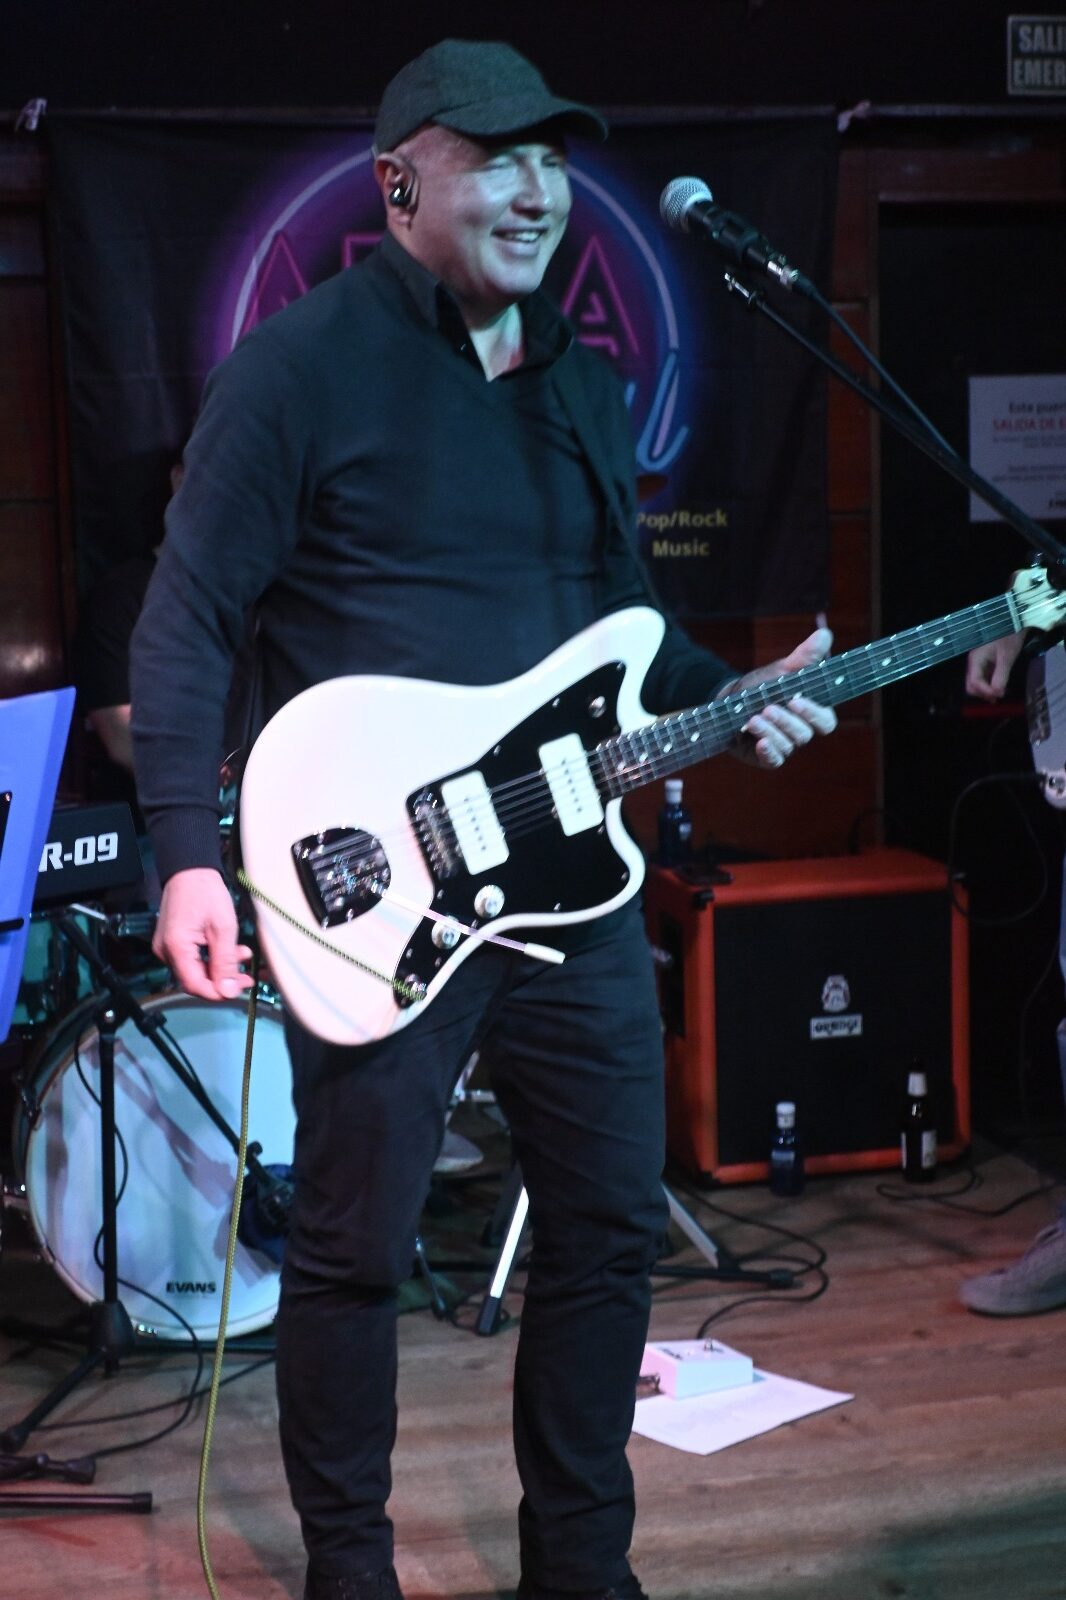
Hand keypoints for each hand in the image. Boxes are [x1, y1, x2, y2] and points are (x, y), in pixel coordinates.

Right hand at [153, 867, 253, 999]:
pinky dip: (211, 958)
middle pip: (195, 980)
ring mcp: (168, 947)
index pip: (194, 985)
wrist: (190, 870)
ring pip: (196, 970)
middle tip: (245, 977)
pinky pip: (193, 959)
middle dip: (222, 980)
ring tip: (242, 956)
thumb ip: (225, 962)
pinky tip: (229, 951)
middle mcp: (166, 951)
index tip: (237, 989)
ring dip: (220, 968)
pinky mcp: (173, 943)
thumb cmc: (204, 891)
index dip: (217, 992)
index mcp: (175, 947)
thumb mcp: (223, 928)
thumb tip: (227, 990)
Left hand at [726, 626, 837, 768]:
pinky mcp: (766, 756)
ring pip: (787, 746)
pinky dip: (768, 752)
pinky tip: (759, 742)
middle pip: (804, 735)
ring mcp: (784, 745)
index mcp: (811, 712)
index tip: (796, 700)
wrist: (729, 700)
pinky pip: (773, 760)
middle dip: (786, 721)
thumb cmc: (763, 685)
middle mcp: (800, 731)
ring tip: (752, 718)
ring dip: (771, 731)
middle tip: (768, 708)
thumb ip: (805, 656)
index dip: (814, 714)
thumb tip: (825, 634)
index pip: (826, 721)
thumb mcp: (782, 669)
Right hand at [965, 632, 1024, 700]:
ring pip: (975, 683)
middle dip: (982, 693)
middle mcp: (973, 663)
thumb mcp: (1006, 657)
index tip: (999, 694)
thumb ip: (1001, 676)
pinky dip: (988, 684)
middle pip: (970, 685)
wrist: (1012, 623)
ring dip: (985, 690)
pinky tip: (998, 686)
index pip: (975, 682)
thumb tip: (998, 693)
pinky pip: (982, 677)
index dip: (986, 691)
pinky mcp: (984, 662)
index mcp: (976, 660)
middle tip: (997, 697)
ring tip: (999, 694)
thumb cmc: (1008, 637)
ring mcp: (977, 662)